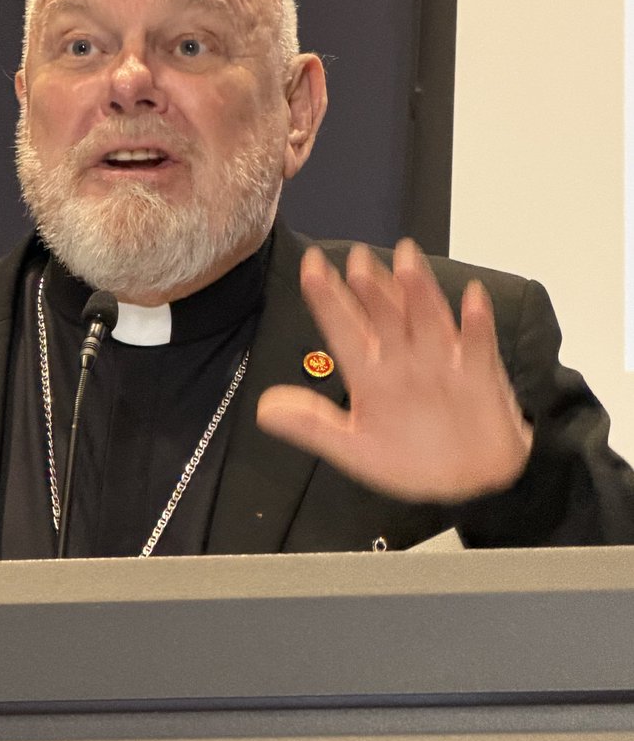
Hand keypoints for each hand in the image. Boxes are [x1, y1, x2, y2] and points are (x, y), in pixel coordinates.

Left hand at [256, 239, 533, 501]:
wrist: (465, 480)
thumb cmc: (411, 459)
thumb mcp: (353, 448)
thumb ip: (311, 426)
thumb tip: (264, 409)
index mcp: (370, 374)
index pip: (344, 329)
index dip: (327, 300)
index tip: (312, 268)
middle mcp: (403, 360)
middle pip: (383, 316)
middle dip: (370, 289)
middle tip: (356, 260)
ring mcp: (440, 363)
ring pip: (426, 320)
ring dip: (417, 293)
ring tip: (405, 263)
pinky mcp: (477, 376)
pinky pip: (478, 346)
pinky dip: (477, 325)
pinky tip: (473, 301)